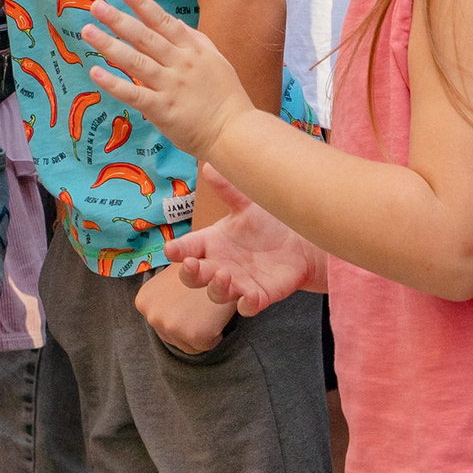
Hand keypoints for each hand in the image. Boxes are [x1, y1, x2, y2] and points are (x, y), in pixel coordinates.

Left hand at [79, 0, 252, 165]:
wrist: (235, 132)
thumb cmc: (227, 97)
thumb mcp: (216, 60)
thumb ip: (195, 40)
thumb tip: (173, 21)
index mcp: (193, 50)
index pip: (163, 22)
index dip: (143, 5)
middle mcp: (180, 64)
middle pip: (145, 37)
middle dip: (119, 19)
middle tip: (95, 6)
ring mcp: (170, 86)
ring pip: (135, 61)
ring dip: (109, 45)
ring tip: (88, 31)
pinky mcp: (162, 110)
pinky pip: (134, 94)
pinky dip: (114, 83)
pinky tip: (96, 72)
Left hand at [135, 263, 232, 354]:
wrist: (223, 267)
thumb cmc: (199, 266)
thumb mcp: (173, 275)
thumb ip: (164, 294)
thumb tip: (161, 307)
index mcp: (143, 302)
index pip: (160, 325)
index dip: (181, 317)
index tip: (190, 303)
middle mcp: (152, 315)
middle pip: (173, 337)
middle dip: (190, 326)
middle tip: (202, 307)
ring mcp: (171, 326)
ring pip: (189, 345)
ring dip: (202, 332)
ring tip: (209, 311)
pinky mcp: (194, 335)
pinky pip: (205, 345)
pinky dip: (215, 335)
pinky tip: (216, 315)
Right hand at [170, 164, 323, 314]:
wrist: (300, 242)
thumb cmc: (266, 223)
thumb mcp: (246, 204)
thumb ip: (227, 188)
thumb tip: (210, 165)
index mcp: (211, 242)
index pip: (186, 249)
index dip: (177, 251)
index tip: (171, 250)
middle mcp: (219, 265)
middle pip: (194, 277)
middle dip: (191, 274)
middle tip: (193, 265)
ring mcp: (238, 283)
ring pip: (217, 294)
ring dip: (216, 288)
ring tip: (224, 275)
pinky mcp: (259, 296)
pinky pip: (248, 307)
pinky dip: (247, 305)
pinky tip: (250, 297)